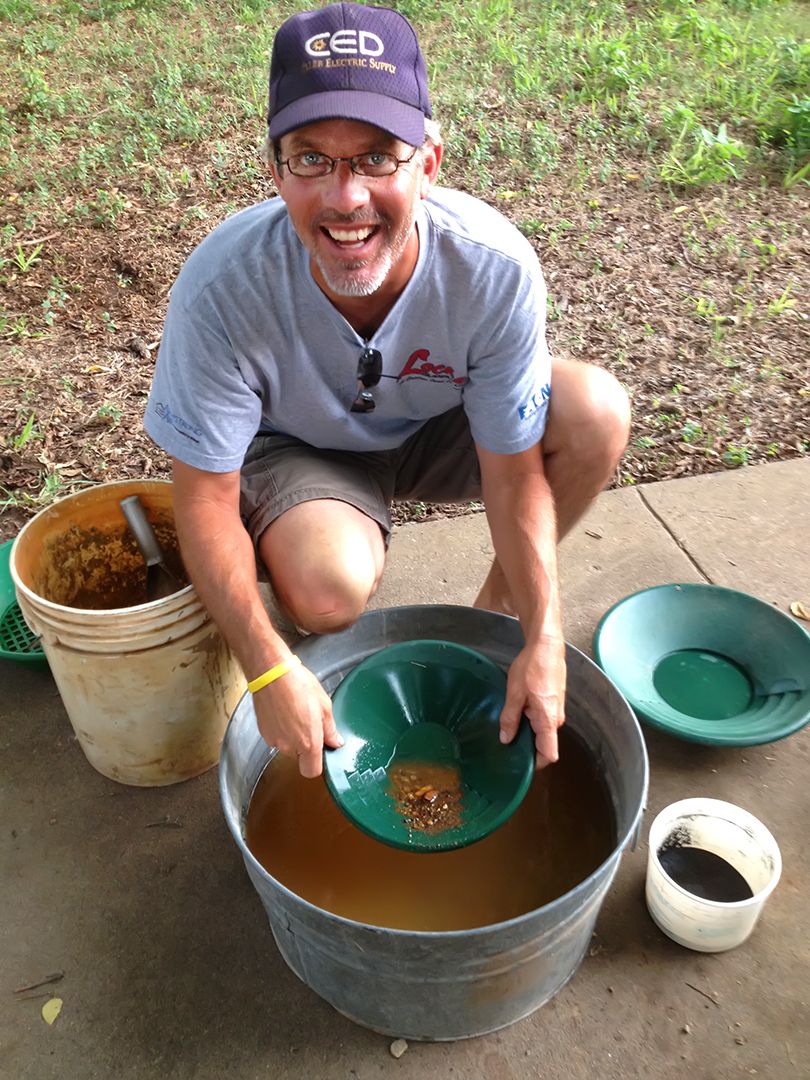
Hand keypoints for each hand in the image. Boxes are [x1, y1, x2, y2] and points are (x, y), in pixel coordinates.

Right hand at [253, 662, 342, 777]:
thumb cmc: (299, 685)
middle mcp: (289, 746)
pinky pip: (276, 737)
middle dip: (305, 744)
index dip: (317, 763)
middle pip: (299, 757)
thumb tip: (335, 742)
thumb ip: (330, 729)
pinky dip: (281, 729)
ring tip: (295, 712)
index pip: (311, 771)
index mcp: (308, 742)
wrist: (271, 673)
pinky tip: (284, 711)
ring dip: (292, 735)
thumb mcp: (324, 705)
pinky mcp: (263, 732)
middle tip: (309, 721)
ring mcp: (274, 740)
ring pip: (287, 746)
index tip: (321, 749)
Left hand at [499, 637, 566, 768]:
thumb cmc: (533, 666)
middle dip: (527, 748)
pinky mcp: (553, 701)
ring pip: (542, 731)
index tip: (520, 765)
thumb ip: (510, 718)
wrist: (546, 645)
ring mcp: (556, 709)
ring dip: (528, 732)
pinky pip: (543, 719)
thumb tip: (506, 739)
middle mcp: (556, 718)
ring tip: (508, 727)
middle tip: (506, 746)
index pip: (549, 754)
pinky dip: (531, 720)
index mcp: (548, 719)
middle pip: (544, 744)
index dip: (536, 764)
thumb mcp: (515, 693)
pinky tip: (516, 712)